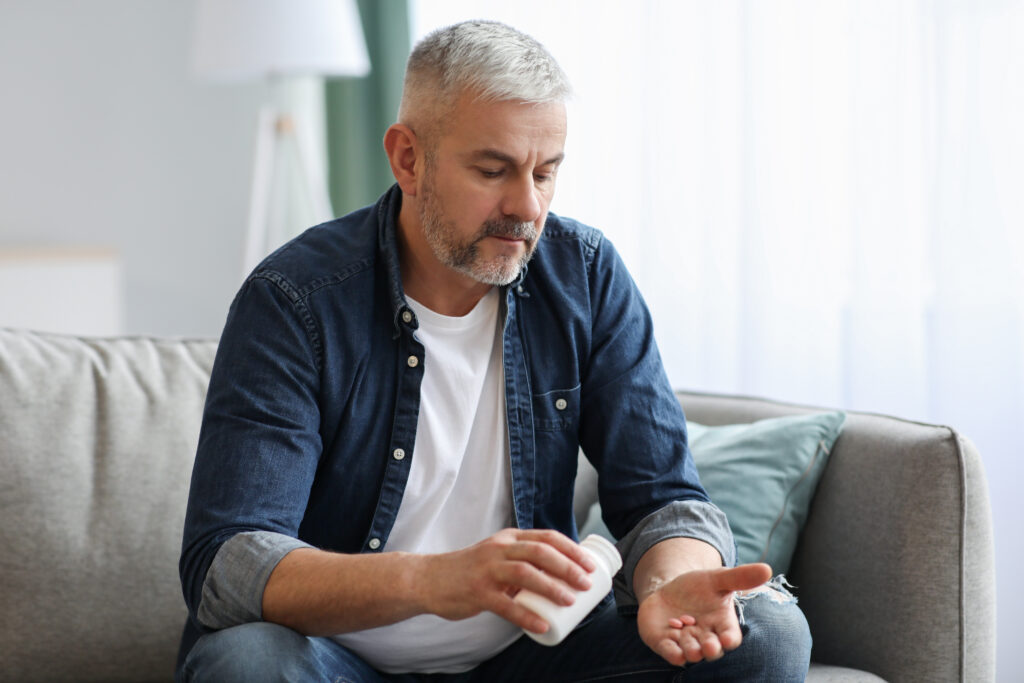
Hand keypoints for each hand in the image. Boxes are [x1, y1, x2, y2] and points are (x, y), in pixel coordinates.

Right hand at [420, 528, 596, 633]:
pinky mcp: (477, 592)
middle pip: (539, 552)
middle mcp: (499, 549)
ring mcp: (487, 570)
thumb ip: (522, 562)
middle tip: (586, 583)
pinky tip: (542, 625)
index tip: (590, 565)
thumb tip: (559, 580)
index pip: (546, 537)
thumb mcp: (497, 557)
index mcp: (509, 538)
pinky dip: (526, 616)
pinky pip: (505, 605)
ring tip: (570, 600)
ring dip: (551, 587)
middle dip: (567, 567)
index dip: (571, 549)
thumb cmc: (470, 571)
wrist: (429, 579)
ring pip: (525, 573)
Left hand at [637, 563, 771, 665]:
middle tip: (710, 647)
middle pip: (711, 648)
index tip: (728, 638)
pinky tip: (674, 652)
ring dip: (691, 651)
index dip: (730, 639)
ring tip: (693, 649)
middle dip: (711, 649)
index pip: (730, 636)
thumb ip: (739, 577)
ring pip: (690, 651)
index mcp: (721, 623)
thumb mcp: (717, 578)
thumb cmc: (699, 588)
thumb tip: (767, 569)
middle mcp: (704, 636)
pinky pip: (669, 651)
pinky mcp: (664, 642)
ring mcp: (684, 641)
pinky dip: (672, 653)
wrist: (669, 591)